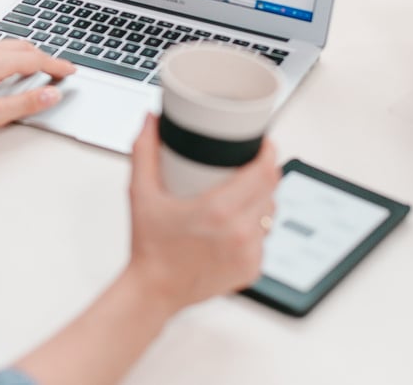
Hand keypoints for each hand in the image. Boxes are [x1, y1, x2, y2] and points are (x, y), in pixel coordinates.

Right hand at [124, 116, 278, 314]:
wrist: (154, 292)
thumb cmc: (149, 248)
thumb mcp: (141, 194)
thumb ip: (144, 152)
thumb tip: (151, 121)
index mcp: (219, 211)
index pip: (264, 173)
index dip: (268, 153)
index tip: (263, 144)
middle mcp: (240, 233)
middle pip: (272, 190)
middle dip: (264, 173)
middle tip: (247, 165)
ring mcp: (249, 254)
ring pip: (269, 214)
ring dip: (260, 200)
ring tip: (239, 194)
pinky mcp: (252, 270)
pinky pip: (263, 239)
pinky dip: (254, 228)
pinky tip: (235, 225)